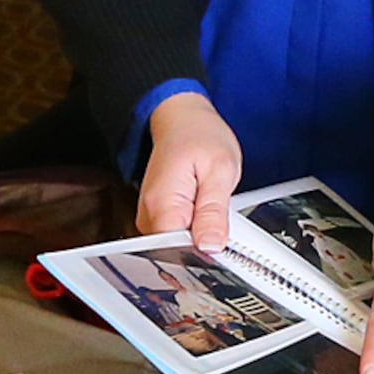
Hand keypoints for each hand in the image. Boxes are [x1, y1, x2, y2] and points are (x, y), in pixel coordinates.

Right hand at [138, 91, 243, 251]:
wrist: (181, 119)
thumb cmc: (199, 136)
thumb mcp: (220, 170)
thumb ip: (213, 212)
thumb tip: (210, 246)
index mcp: (163, 204)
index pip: (179, 251)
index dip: (205, 253)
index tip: (224, 244)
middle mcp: (150, 214)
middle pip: (178, 251)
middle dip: (205, 243)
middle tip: (223, 216)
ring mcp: (151, 217)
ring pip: (180, 244)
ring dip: (201, 232)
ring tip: (212, 204)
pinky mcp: (159, 217)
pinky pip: (179, 234)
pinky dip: (196, 226)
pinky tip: (204, 208)